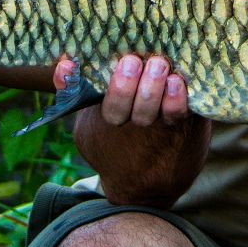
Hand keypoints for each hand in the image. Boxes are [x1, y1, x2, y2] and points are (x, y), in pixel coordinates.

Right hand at [66, 54, 210, 207]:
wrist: (147, 184)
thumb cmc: (116, 140)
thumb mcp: (91, 122)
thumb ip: (79, 93)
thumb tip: (64, 64)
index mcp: (102, 118)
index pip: (84, 98)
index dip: (75, 81)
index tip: (76, 64)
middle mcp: (128, 124)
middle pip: (119, 107)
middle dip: (125, 85)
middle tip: (132, 62)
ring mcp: (156, 126)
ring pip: (149, 110)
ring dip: (152, 89)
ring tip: (157, 66)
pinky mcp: (183, 126)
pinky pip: (179, 115)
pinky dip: (177, 100)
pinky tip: (177, 84)